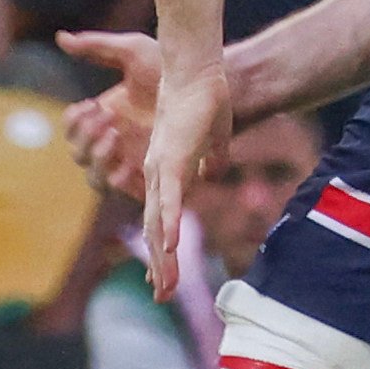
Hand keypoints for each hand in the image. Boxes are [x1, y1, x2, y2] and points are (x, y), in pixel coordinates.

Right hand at [55, 28, 160, 199]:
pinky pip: (128, 191)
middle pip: (81, 158)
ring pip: (98, 179)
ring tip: (115, 136)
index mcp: (105, 118)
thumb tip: (61, 38)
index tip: (91, 105)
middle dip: (86, 138)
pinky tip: (129, 163)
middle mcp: (114, 143)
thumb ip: (96, 46)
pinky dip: (120, 181)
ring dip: (99, 159)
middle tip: (106, 117)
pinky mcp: (154, 176)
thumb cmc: (169, 67)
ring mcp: (132, 161)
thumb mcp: (131, 51)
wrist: (205, 81)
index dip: (74, 124)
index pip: (74, 132)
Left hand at [135, 62, 231, 297]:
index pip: (162, 219)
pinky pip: (169, 198)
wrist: (199, 73)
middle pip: (157, 229)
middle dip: (161, 265)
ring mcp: (162, 170)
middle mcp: (158, 177)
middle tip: (160, 296)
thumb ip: (210, 158)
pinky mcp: (171, 161)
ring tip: (163, 286)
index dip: (163, 248)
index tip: (161, 275)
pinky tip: (170, 246)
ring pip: (159, 221)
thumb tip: (212, 173)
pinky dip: (170, 222)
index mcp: (167, 174)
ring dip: (163, 256)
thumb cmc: (205, 101)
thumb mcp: (212, 138)